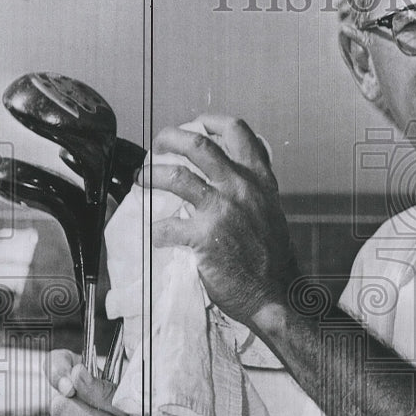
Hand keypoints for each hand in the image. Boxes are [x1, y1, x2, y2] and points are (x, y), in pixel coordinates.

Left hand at [137, 115, 299, 327]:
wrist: (275, 294)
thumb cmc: (272, 260)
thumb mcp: (269, 212)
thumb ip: (250, 191)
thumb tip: (223, 181)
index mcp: (259, 180)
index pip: (237, 132)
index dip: (212, 121)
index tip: (196, 123)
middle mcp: (241, 188)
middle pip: (198, 145)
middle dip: (170, 138)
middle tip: (158, 145)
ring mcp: (222, 210)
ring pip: (175, 176)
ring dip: (151, 175)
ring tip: (141, 179)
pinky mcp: (204, 237)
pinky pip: (167, 226)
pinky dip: (154, 230)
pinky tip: (153, 234)